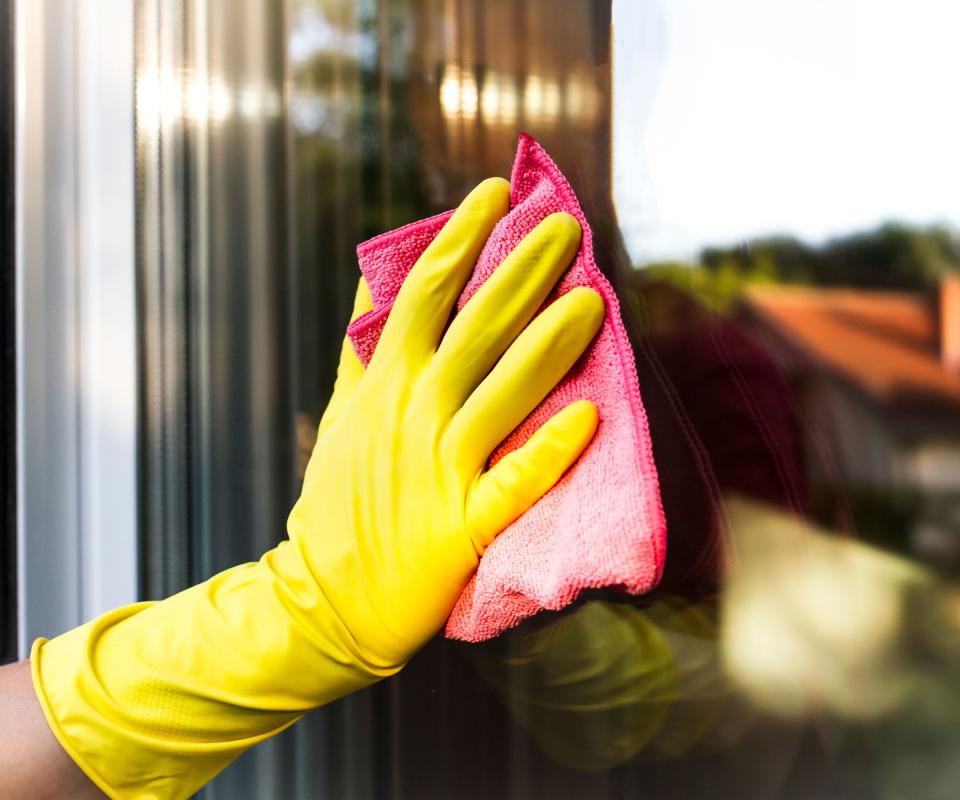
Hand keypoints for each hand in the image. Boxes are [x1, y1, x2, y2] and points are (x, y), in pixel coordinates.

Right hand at [285, 177, 604, 666]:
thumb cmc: (338, 501)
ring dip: (548, 344)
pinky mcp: (462, 526)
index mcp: (385, 383)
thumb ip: (361, 349)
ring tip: (591, 297)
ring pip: (502, 394)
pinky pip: (513, 484)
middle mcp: (413, 414)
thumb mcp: (340, 414)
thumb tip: (373, 282)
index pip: (425, 294)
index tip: (495, 193)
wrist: (324, 598)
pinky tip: (591, 415)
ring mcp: (439, 468)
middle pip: (475, 329)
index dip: (461, 239)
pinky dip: (550, 451)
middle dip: (520, 271)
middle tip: (565, 224)